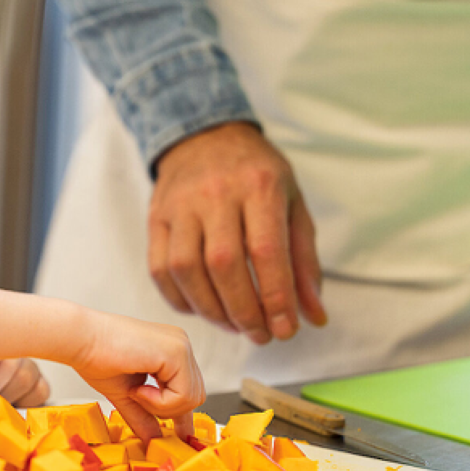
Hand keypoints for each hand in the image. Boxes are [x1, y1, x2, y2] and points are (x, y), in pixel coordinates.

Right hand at [71, 311, 204, 442]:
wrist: (79, 339)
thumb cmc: (95, 357)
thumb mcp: (126, 393)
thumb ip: (144, 415)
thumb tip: (154, 440)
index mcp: (170, 350)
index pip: (188, 388)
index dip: (180, 413)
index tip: (176, 434)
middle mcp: (179, 344)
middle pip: (195, 396)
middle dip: (167, 409)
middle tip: (138, 398)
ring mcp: (181, 346)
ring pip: (192, 397)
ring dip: (162, 406)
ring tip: (136, 392)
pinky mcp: (176, 352)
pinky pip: (184, 395)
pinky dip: (160, 401)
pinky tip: (138, 389)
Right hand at [149, 122, 326, 344]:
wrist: (204, 135)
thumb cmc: (256, 174)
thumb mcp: (293, 204)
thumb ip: (304, 261)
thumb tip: (313, 317)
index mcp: (259, 186)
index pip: (266, 252)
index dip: (276, 299)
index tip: (286, 330)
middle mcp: (215, 193)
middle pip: (223, 265)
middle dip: (244, 311)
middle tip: (260, 334)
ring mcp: (179, 205)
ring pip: (186, 270)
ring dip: (211, 310)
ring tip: (233, 324)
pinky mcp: (155, 218)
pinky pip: (159, 269)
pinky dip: (180, 299)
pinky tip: (202, 307)